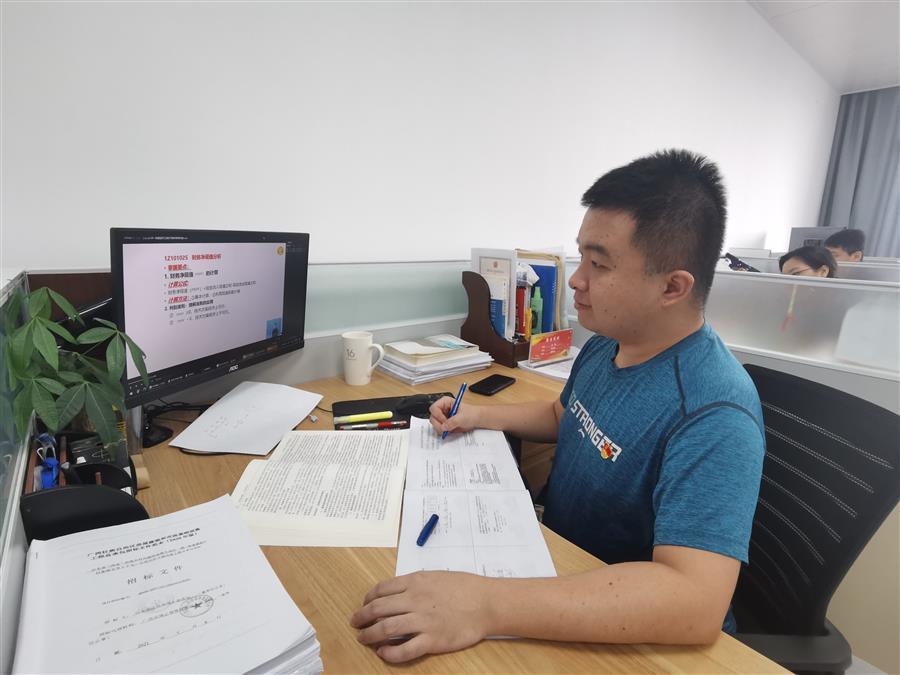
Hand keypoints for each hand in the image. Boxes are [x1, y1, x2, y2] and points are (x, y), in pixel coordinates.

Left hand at [350, 571, 492, 662]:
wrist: (486, 602)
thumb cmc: (464, 587)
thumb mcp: (435, 576)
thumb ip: (415, 583)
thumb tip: (396, 590)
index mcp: (415, 582)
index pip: (381, 590)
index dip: (368, 598)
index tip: (364, 605)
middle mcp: (414, 600)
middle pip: (378, 609)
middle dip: (362, 617)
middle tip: (355, 623)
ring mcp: (422, 621)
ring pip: (386, 629)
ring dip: (369, 635)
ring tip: (363, 639)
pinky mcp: (432, 640)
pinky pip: (404, 649)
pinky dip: (390, 653)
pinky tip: (383, 653)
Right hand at [429, 397, 481, 435]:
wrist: (475, 420)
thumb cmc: (471, 414)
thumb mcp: (463, 417)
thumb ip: (453, 421)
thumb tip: (444, 427)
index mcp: (445, 402)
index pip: (434, 408)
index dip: (438, 415)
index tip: (445, 421)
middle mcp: (442, 409)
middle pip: (432, 417)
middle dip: (438, 424)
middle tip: (446, 429)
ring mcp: (442, 417)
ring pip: (434, 424)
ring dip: (441, 429)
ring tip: (450, 429)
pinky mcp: (443, 424)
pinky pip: (438, 429)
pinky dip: (443, 432)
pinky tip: (450, 431)